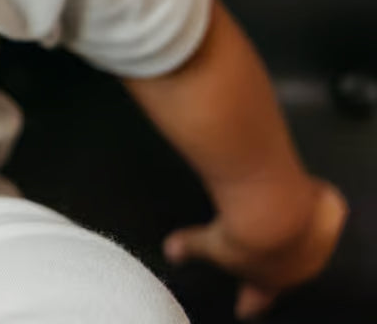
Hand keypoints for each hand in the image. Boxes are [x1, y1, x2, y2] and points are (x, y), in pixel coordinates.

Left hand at [164, 179, 347, 319]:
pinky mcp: (331, 215)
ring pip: (311, 239)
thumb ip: (190, 245)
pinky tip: (308, 190)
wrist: (271, 206)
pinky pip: (326, 210)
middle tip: (267, 247)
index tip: (244, 310)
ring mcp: (320, 241)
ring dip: (300, 230)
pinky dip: (317, 202)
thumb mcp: (208, 242)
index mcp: (269, 280)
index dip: (251, 301)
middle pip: (290, 268)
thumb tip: (170, 251)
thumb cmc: (239, 234)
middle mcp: (301, 266)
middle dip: (278, 260)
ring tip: (288, 215)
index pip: (261, 297)